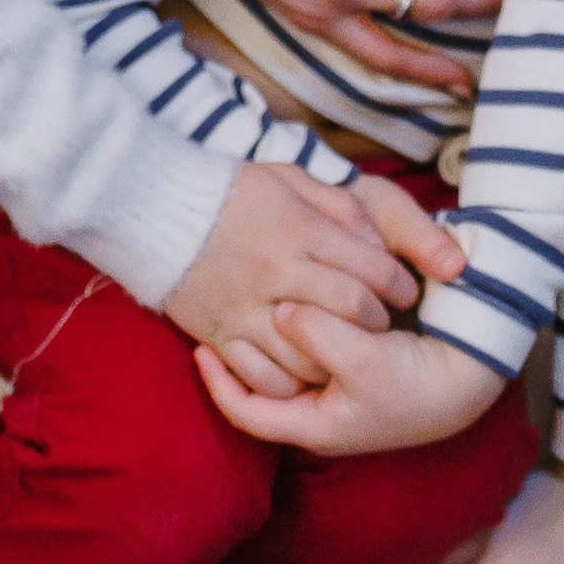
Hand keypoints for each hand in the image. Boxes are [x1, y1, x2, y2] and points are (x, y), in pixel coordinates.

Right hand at [165, 163, 423, 379]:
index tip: (407, 291)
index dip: (399, 284)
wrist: (156, 211)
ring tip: (351, 351)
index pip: (370, 267)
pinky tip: (306, 374)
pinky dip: (292, 384)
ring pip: (311, 353)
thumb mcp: (290, 179)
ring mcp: (246, 308)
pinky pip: (262, 378)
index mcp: (297, 228)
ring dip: (341, 357)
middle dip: (379, 321)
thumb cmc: (233, 192)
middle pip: (348, 310)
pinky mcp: (221, 335)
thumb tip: (382, 240)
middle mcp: (275, 271)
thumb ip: (339, 207)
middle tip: (386, 323)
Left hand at [194, 306, 499, 456]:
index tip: (198, 346)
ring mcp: (334, 385)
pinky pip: (308, 341)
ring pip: (282, 359)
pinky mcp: (351, 358)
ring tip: (242, 295)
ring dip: (264, 332)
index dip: (218, 382)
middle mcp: (319, 408)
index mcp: (315, 425)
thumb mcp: (366, 361)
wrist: (471, 372)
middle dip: (239, 350)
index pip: (247, 412)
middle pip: (261, 383)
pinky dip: (295, 319)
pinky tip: (285, 288)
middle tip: (217, 310)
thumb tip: (281, 312)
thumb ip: (320, 337)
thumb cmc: (418, 380)